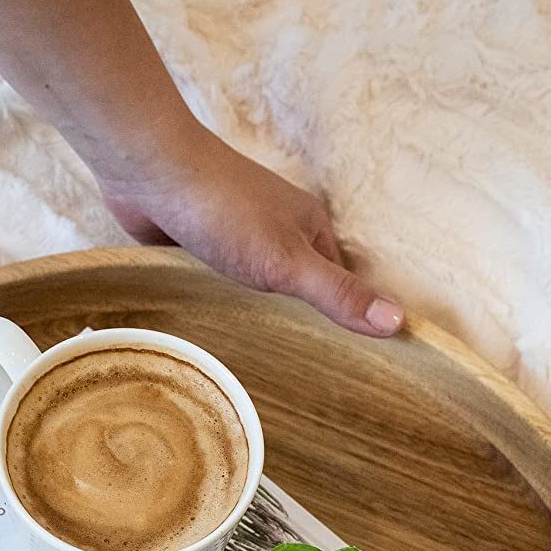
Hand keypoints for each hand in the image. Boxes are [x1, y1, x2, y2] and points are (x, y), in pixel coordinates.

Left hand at [96, 125, 403, 337]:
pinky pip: (222, 284)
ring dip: (260, 315)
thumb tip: (398, 321)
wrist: (151, 172)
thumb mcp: (289, 262)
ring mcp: (239, 237)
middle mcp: (279, 230)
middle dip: (302, 322)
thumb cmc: (225, 211)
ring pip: (260, 287)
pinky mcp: (201, 245)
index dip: (346, 320)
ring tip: (264, 365)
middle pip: (301, 286)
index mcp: (310, 227)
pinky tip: (220, 334)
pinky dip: (224, 305)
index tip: (350, 366)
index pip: (340, 283)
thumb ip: (337, 294)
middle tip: (305, 378)